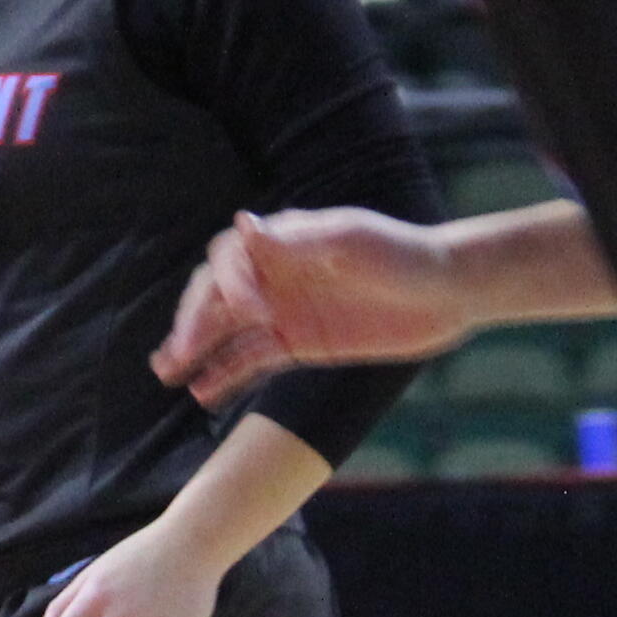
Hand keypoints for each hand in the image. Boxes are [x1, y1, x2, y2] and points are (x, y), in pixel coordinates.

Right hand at [154, 209, 467, 403]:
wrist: (449, 292)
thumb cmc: (404, 254)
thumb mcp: (354, 241)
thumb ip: (298, 240)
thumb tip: (242, 224)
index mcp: (284, 242)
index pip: (231, 258)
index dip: (229, 283)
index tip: (251, 311)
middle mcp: (275, 275)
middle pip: (215, 295)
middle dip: (193, 322)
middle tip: (178, 354)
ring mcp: (284, 311)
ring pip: (226, 330)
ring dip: (195, 349)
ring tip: (167, 371)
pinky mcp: (298, 344)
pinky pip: (252, 360)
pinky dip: (226, 374)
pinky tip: (202, 392)